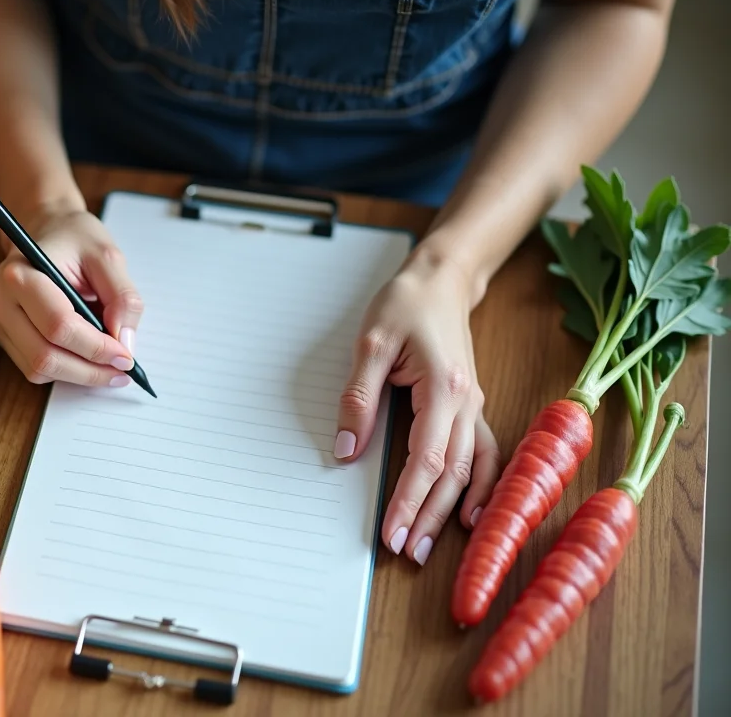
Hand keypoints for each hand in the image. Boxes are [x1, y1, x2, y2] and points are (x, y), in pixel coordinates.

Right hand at [0, 208, 144, 386]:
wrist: (48, 230)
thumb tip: (124, 342)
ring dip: (78, 375)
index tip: (126, 357)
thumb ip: (123, 297)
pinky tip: (87, 359)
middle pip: (45, 355)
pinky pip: (34, 368)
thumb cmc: (75, 239)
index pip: (58, 326)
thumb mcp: (108, 257)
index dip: (96, 348)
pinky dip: (65, 371)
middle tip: (122, 370)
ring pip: (38, 369)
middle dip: (89, 370)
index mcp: (20, 273)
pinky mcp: (3, 334)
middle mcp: (0, 299)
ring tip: (109, 367)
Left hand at [332, 252, 501, 565]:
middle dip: (427, 516)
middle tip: (405, 552)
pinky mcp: (470, 406)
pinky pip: (484, 454)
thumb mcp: (369, 345)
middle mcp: (466, 402)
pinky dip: (482, 487)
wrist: (440, 280)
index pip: (426, 459)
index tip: (391, 531)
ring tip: (430, 545)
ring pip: (470, 470)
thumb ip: (358, 398)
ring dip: (452, 510)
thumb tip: (348, 448)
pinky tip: (472, 514)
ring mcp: (473, 406)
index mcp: (444, 388)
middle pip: (451, 474)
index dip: (409, 500)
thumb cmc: (406, 304)